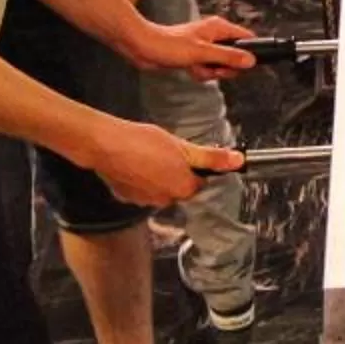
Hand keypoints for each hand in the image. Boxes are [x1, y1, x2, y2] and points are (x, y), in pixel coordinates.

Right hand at [67, 117, 239, 207]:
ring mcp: (144, 201)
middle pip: (179, 186)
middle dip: (174, 171)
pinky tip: (132, 162)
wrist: (106, 144)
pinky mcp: (126, 198)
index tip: (182, 153)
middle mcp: (166, 200)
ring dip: (156, 175)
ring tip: (145, 154)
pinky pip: (139, 189)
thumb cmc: (143, 142)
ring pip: (159, 188)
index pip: (199, 181)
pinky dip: (138, 179)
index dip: (193, 165)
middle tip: (163, 150)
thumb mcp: (183, 146)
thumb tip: (238, 161)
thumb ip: (212, 157)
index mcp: (184, 188)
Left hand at [140, 16, 257, 81]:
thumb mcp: (202, 53)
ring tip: (197, 66)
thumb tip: (250, 60)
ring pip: (221, 66)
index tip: (240, 64)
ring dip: (210, 72)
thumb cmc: (167, 44)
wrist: (144, 48)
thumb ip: (228, 56)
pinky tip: (191, 69)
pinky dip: (201, 73)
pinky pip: (208, 69)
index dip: (248, 53)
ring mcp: (206, 46)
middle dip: (224, 68)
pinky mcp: (197, 56)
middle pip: (235, 56)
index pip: (246, 38)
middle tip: (212, 67)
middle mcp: (214, 36)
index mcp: (219, 28)